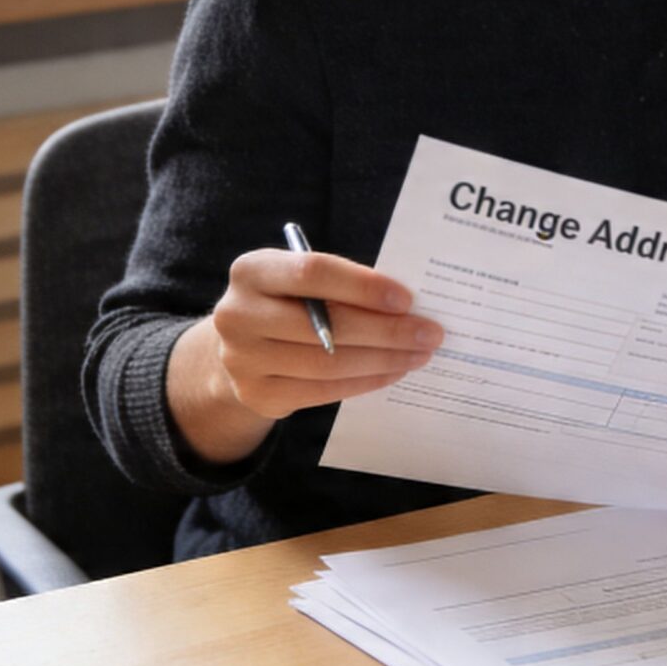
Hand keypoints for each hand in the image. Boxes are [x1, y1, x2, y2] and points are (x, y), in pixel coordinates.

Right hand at [167, 248, 443, 464]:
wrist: (236, 349)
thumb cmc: (284, 304)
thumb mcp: (296, 282)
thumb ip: (336, 285)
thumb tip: (406, 305)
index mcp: (251, 270)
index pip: (314, 272)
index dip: (363, 286)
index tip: (407, 299)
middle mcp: (238, 314)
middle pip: (326, 325)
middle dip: (387, 330)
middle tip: (430, 333)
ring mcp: (243, 359)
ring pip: (329, 362)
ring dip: (384, 359)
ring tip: (419, 354)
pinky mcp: (257, 395)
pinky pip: (324, 391)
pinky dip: (366, 381)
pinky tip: (393, 372)